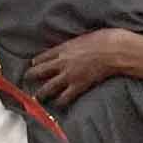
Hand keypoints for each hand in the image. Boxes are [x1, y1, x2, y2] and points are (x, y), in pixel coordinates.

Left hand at [22, 28, 142, 103]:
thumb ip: (73, 45)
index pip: (41, 57)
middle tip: (27, 81)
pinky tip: (58, 104)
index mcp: (62, 49)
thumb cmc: (103, 39)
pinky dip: (59, 102)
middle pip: (39, 71)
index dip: (35, 63)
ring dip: (41, 93)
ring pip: (48, 87)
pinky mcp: (78, 85)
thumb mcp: (83, 37)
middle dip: (31, 77)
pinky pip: (64, 97)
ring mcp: (69, 75)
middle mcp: (62, 62)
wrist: (114, 50)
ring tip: (37, 98)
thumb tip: (72, 47)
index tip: (32, 66)